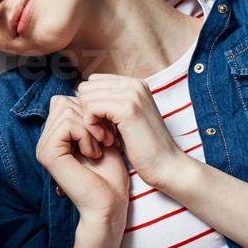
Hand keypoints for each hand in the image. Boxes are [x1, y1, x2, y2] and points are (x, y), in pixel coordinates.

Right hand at [37, 95, 130, 230]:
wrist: (110, 205)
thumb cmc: (110, 175)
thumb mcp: (99, 137)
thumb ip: (87, 116)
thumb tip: (82, 88)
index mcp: (55, 136)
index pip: (65, 100)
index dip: (89, 109)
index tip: (106, 131)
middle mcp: (45, 140)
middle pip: (64, 101)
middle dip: (91, 116)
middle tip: (106, 139)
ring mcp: (44, 147)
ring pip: (66, 109)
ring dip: (90, 126)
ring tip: (100, 147)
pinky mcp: (47, 154)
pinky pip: (66, 123)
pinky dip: (85, 134)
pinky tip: (93, 152)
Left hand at [76, 74, 191, 191]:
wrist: (166, 166)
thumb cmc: (143, 147)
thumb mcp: (124, 119)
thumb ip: (108, 104)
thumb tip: (81, 94)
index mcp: (134, 84)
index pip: (93, 82)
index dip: (90, 105)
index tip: (101, 126)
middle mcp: (134, 84)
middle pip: (87, 88)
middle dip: (87, 112)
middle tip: (101, 134)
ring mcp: (132, 94)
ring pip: (87, 97)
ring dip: (89, 121)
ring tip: (104, 138)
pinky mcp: (128, 108)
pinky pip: (91, 108)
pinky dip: (92, 127)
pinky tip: (105, 141)